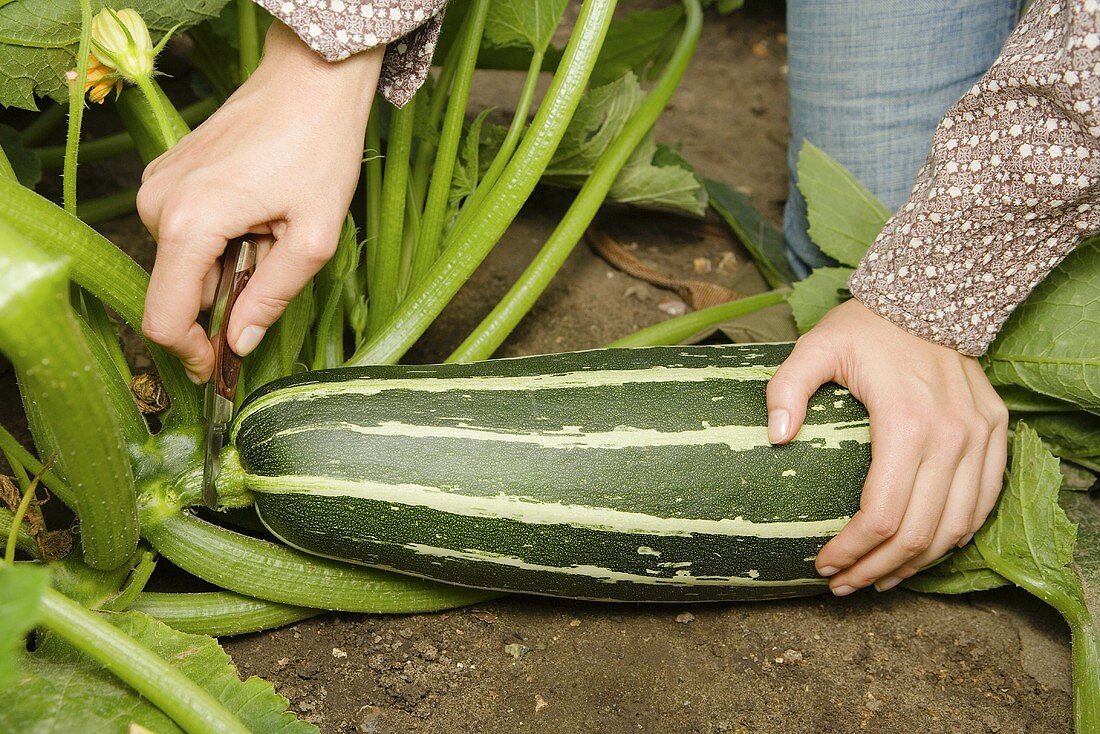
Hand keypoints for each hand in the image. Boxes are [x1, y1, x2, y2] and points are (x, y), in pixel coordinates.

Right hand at [137, 21, 383, 382]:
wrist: (310, 80)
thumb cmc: (319, 150)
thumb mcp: (313, 238)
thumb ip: (272, 296)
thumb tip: (239, 345)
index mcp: (189, 224)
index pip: (165, 317)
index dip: (191, 352)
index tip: (219, 368)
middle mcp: (158, 204)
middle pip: (179, 289)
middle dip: (224, 297)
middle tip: (278, 262)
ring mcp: (157, 185)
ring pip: (185, 262)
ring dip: (227, 264)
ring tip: (272, 227)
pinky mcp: (167, 174)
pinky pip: (186, 232)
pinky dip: (220, 239)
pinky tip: (256, 211)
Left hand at [766, 298, 1008, 594]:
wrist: (930, 297)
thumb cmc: (866, 328)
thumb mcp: (815, 347)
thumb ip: (787, 389)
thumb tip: (775, 437)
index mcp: (907, 423)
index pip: (883, 513)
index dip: (852, 549)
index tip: (823, 564)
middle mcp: (952, 438)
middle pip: (919, 533)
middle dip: (877, 569)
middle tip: (843, 585)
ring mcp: (980, 438)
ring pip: (956, 528)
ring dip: (916, 564)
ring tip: (877, 580)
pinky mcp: (995, 435)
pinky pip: (982, 504)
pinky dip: (954, 537)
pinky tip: (921, 553)